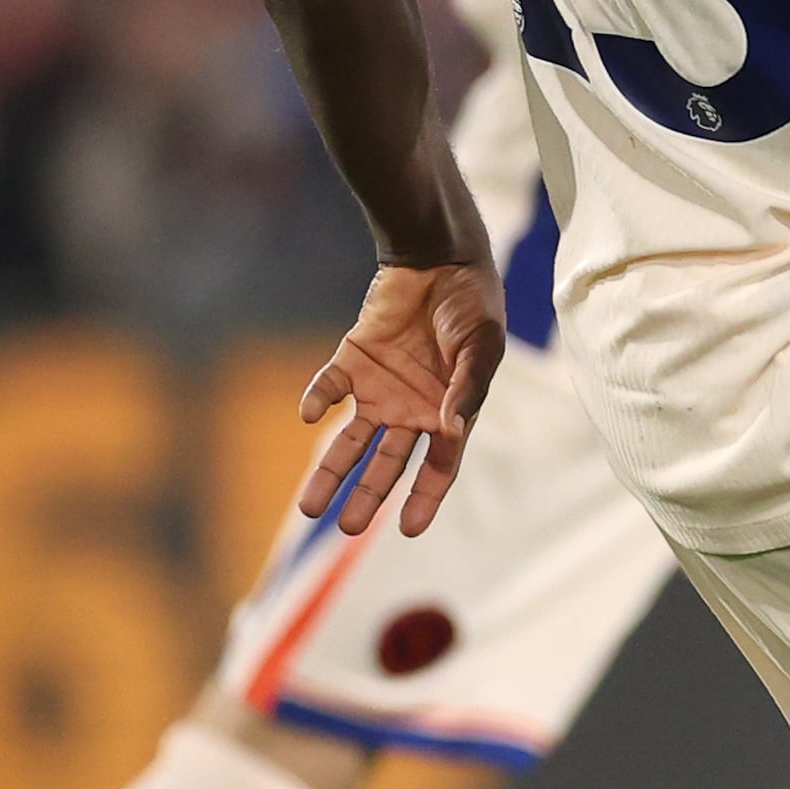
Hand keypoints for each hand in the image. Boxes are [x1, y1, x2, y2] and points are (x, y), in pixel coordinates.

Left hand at [296, 261, 504, 537]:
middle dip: (366, 497)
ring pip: (350, 441)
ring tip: (309, 509)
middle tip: (345, 528)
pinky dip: (317, 400)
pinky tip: (310, 414)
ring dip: (330, 472)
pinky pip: (328, 388)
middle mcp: (412, 410)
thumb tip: (450, 431)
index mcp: (449, 414)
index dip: (424, 498)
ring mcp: (380, 389)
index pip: (437, 467)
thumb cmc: (473, 305)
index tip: (408, 529)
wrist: (439, 259)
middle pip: (386, 464)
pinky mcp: (352, 361)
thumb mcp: (480, 349)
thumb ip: (466, 390)